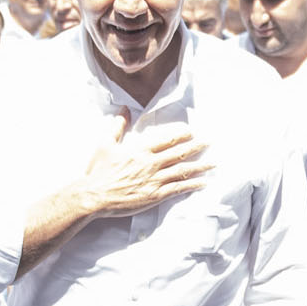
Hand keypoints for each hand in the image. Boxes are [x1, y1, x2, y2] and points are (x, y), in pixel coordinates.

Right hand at [84, 111, 210, 217]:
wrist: (94, 196)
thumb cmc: (98, 171)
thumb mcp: (106, 144)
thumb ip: (118, 126)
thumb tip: (124, 109)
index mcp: (140, 150)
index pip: (166, 140)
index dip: (180, 135)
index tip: (191, 132)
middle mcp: (151, 163)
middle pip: (179, 153)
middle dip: (196, 147)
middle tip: (209, 143)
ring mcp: (154, 180)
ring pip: (182, 171)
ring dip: (200, 166)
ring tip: (213, 163)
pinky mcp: (155, 195)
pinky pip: (178, 189)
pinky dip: (192, 185)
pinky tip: (203, 183)